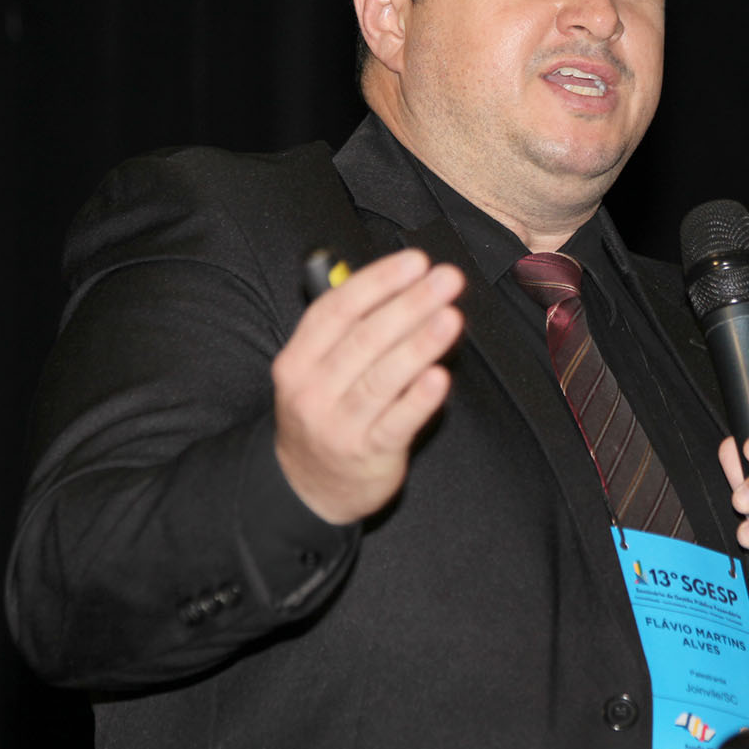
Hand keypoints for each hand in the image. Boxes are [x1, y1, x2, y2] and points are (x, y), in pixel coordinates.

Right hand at [271, 248, 464, 524]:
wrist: (309, 486)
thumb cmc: (326, 413)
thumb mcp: (315, 370)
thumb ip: (347, 329)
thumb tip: (399, 283)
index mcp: (298, 360)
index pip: (336, 311)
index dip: (378, 282)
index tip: (415, 262)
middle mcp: (312, 391)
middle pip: (364, 339)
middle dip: (410, 304)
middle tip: (446, 280)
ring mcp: (338, 425)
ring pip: (382, 378)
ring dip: (420, 344)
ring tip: (451, 317)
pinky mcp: (368, 454)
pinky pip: (397, 423)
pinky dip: (419, 399)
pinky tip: (440, 377)